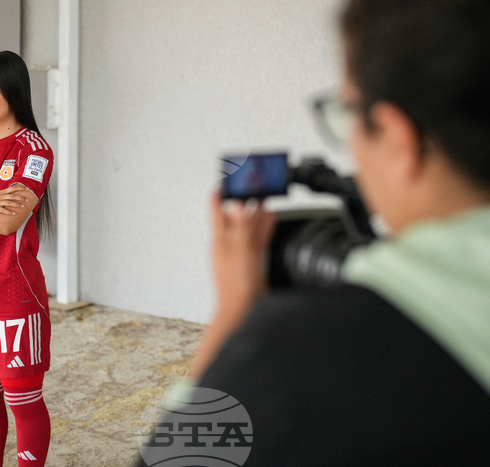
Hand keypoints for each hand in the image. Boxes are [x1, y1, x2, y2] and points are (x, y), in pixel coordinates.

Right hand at [0, 186, 34, 215]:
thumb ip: (6, 193)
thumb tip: (14, 193)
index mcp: (2, 191)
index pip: (13, 188)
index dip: (21, 188)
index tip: (27, 189)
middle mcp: (1, 196)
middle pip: (13, 196)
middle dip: (21, 197)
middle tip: (28, 200)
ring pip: (9, 203)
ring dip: (17, 204)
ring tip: (23, 206)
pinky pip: (3, 210)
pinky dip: (9, 212)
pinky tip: (14, 214)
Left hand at [209, 187, 277, 319]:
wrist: (243, 313)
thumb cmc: (235, 288)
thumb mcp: (240, 252)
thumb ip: (241, 227)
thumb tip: (237, 204)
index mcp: (220, 238)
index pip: (217, 206)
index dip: (224, 189)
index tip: (233, 176)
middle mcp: (229, 243)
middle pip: (235, 213)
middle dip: (244, 198)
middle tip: (254, 182)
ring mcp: (241, 252)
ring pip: (249, 225)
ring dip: (257, 210)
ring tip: (266, 196)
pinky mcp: (253, 261)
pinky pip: (259, 238)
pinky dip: (266, 226)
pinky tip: (272, 218)